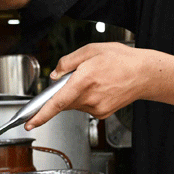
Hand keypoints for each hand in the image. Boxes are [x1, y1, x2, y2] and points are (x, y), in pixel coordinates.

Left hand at [25, 42, 148, 129]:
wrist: (144, 74)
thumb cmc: (120, 59)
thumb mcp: (90, 50)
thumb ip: (67, 62)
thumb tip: (54, 75)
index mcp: (84, 80)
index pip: (57, 102)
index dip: (41, 114)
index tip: (29, 123)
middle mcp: (90, 98)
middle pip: (64, 100)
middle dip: (63, 90)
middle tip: (80, 75)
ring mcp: (97, 108)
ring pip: (74, 104)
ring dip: (76, 94)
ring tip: (95, 79)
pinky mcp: (102, 114)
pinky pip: (85, 107)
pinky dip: (86, 98)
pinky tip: (100, 87)